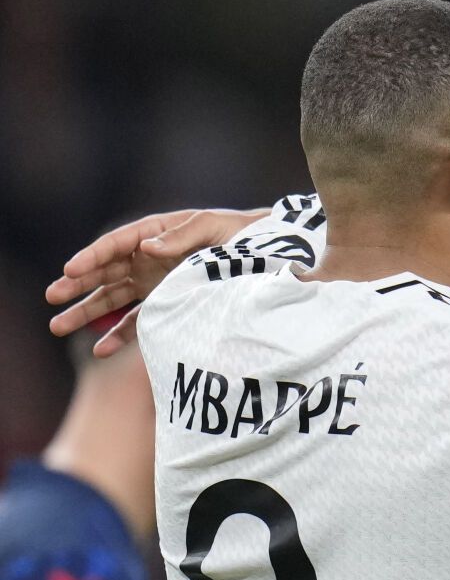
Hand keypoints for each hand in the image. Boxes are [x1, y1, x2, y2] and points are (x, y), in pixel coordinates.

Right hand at [46, 207, 262, 355]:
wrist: (268, 256)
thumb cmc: (240, 235)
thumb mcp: (213, 228)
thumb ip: (181, 237)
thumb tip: (146, 248)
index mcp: (155, 234)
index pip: (116, 244)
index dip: (92, 257)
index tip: (71, 270)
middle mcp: (148, 258)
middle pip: (105, 272)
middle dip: (78, 285)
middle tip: (52, 296)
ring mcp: (154, 283)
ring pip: (112, 298)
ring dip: (87, 312)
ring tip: (58, 326)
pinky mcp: (166, 304)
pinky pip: (137, 321)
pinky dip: (119, 336)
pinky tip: (100, 350)